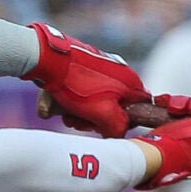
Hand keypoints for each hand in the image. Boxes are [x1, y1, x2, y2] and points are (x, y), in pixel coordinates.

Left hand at [26, 23, 146, 137]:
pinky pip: (85, 88)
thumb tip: (120, 132)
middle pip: (116, 106)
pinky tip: (61, 103)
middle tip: (79, 122)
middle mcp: (120, 71)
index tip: (105, 127)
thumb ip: (118, 127)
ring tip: (67, 114)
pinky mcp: (86, 63)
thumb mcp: (102, 113)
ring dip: (82, 112)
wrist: (50, 59)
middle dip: (96, 119)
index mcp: (130, 81)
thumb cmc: (77, 85)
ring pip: (97, 99)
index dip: (123, 122)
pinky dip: (75, 99)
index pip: (140, 109)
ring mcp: (103, 66)